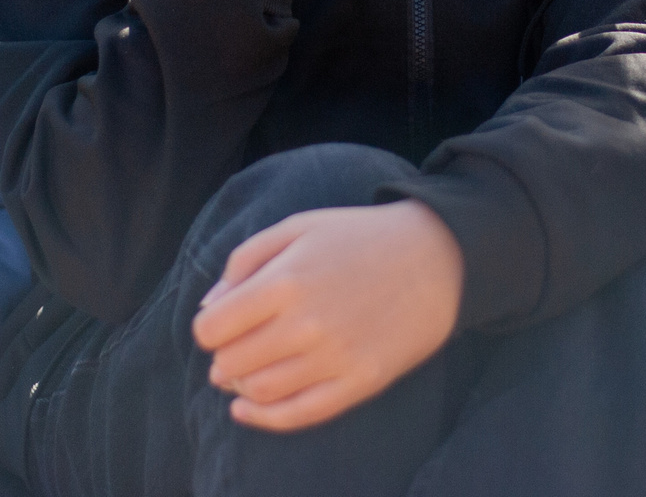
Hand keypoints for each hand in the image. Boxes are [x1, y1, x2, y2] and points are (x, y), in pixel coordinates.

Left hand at [190, 199, 463, 431]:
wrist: (437, 258)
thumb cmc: (360, 237)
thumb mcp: (297, 227)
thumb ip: (244, 260)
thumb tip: (209, 306)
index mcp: (285, 280)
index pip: (212, 328)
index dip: (208, 329)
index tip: (219, 325)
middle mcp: (306, 324)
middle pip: (231, 364)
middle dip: (222, 358)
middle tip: (231, 349)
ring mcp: (335, 358)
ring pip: (260, 392)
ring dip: (239, 387)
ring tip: (244, 373)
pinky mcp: (360, 383)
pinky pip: (299, 414)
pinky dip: (264, 419)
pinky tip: (247, 410)